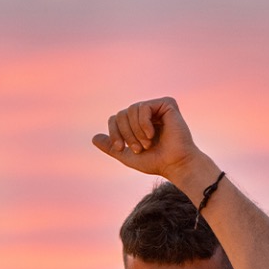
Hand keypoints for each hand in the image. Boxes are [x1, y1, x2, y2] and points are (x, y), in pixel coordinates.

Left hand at [91, 97, 208, 185]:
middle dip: (126, 134)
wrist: (175, 164)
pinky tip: (152, 134)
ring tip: (147, 144)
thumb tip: (94, 138)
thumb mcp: (127, 156)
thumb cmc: (155, 162)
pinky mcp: (167, 103)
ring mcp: (157, 107)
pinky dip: (144, 123)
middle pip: (121, 113)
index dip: (114, 133)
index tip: (122, 149)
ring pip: (131, 110)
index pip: (115, 118)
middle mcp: (147, 112)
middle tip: (138, 149)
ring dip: (136, 131)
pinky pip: (143, 107)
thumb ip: (112, 146)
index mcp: (138, 122)